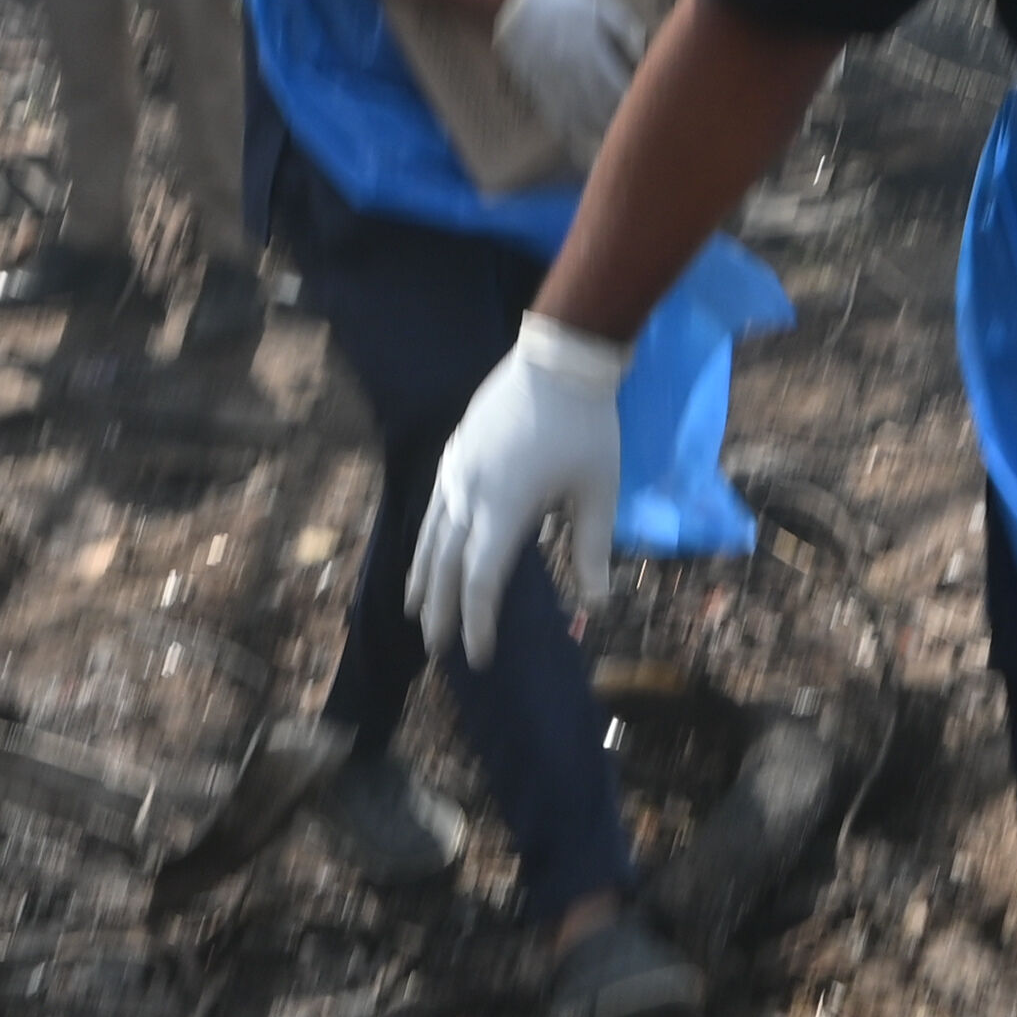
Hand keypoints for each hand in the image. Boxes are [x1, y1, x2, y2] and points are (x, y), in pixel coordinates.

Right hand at [406, 315, 635, 655]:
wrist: (560, 359)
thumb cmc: (587, 428)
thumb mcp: (599, 494)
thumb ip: (593, 552)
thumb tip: (597, 606)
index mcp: (505, 509)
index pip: (482, 581)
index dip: (478, 623)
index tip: (478, 657)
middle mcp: (469, 494)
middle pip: (445, 567)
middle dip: (442, 614)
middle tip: (439, 653)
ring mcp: (456, 471)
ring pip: (430, 536)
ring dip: (423, 580)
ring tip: (417, 613)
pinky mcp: (455, 453)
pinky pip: (433, 507)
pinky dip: (426, 540)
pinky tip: (427, 552)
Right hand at [491, 0, 650, 158]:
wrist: (515, 7)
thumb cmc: (562, 1)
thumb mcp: (600, 2)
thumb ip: (624, 26)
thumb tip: (642, 51)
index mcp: (593, 52)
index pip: (620, 86)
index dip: (636, 104)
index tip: (652, 114)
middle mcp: (575, 75)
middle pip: (604, 109)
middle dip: (623, 126)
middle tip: (640, 140)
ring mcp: (557, 87)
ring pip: (583, 121)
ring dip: (600, 138)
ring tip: (616, 154)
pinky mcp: (542, 93)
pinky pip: (559, 121)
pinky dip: (573, 139)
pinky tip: (582, 152)